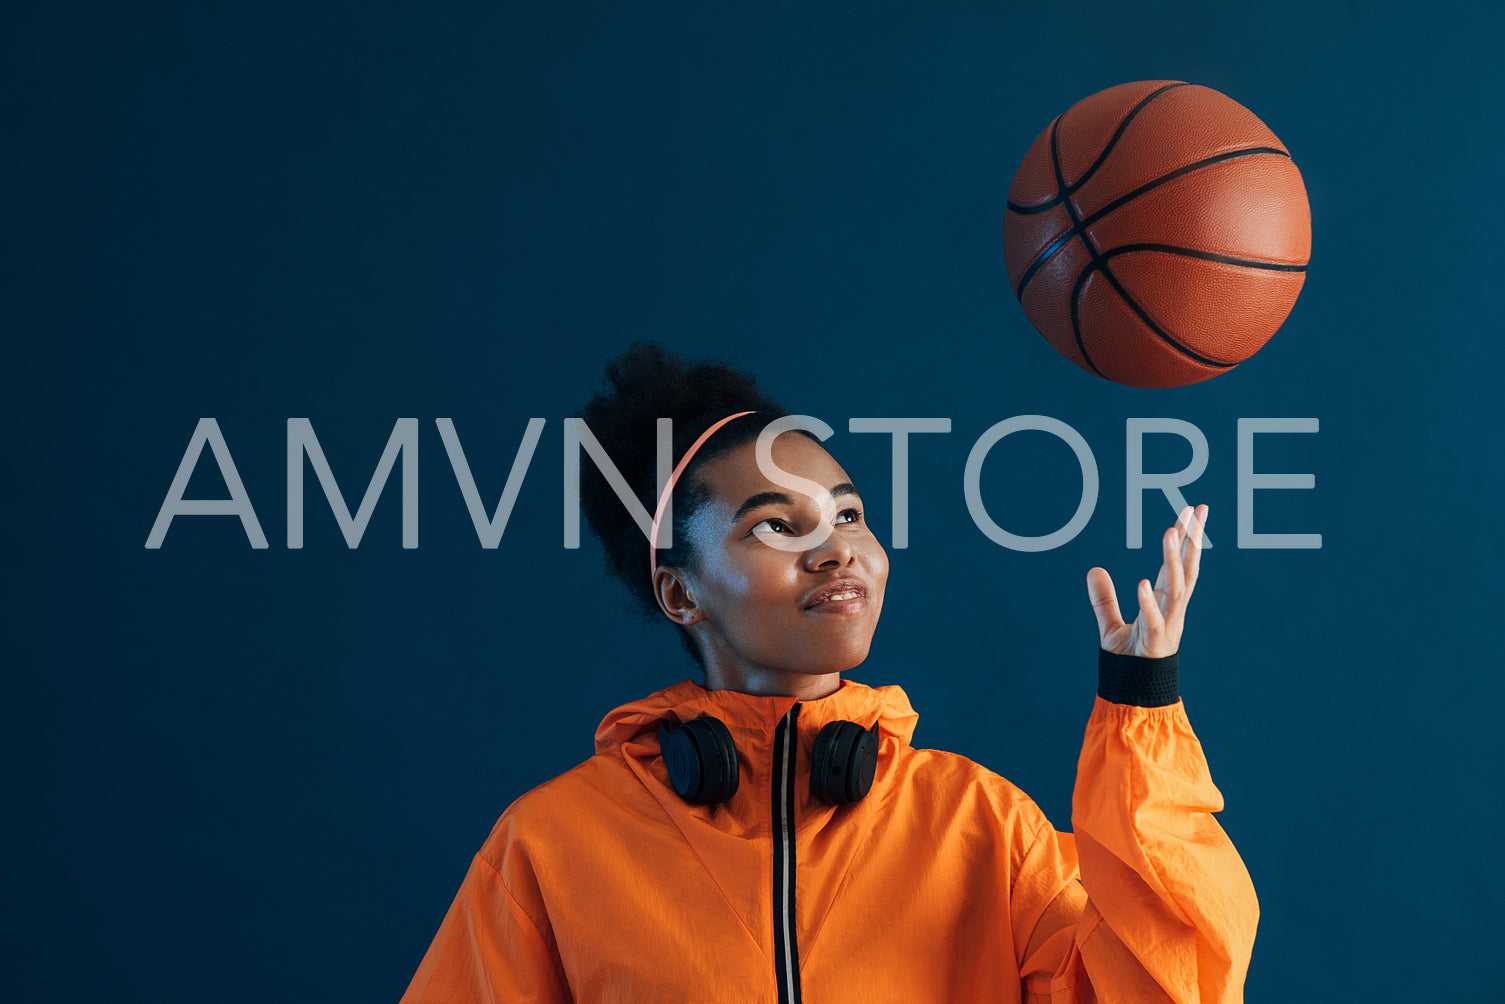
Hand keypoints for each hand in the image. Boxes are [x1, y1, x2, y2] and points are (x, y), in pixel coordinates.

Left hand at [1086, 504, 1206, 658]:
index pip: (1177, 564)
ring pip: (1176, 588)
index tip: (1192, 510)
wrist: (1131, 695)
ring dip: (1173, 559)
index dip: (1185, 538)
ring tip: (1170, 532)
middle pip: (1187, 568)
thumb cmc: (1128, 661)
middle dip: (1194, 539)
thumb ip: (1103, 599)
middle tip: (1198, 509)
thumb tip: (1093, 569)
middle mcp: (1172, 610)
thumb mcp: (1110, 625)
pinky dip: (1148, 602)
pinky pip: (1154, 620)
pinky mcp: (1156, 643)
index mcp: (1164, 603)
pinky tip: (1141, 583)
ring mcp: (1167, 625)